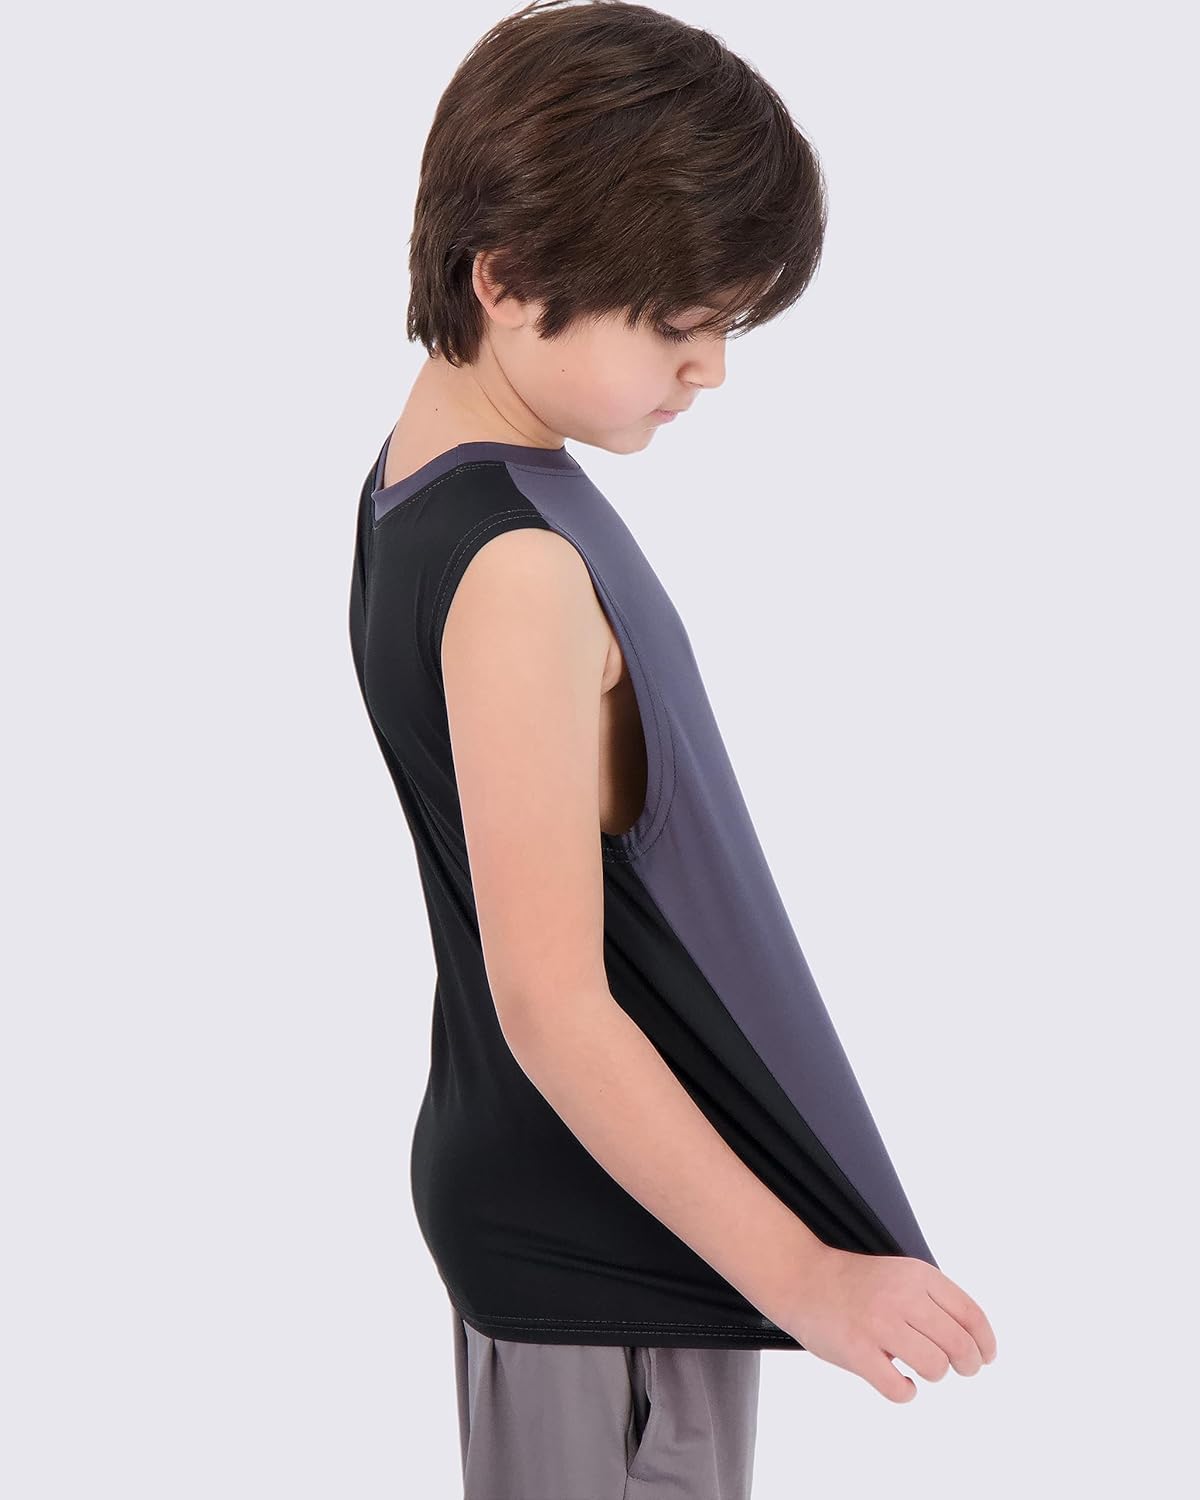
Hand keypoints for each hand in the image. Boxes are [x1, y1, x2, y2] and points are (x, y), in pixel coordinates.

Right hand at [779, 1245, 997, 1402]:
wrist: (802, 1278)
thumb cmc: (857, 1284)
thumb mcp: (901, 1275)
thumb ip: (934, 1300)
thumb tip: (975, 1343)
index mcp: (917, 1275)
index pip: (970, 1315)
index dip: (985, 1343)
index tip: (986, 1357)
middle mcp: (902, 1296)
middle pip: (959, 1345)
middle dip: (967, 1365)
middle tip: (960, 1370)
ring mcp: (878, 1324)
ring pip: (935, 1367)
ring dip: (934, 1374)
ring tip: (919, 1368)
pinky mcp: (857, 1351)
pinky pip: (899, 1388)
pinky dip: (905, 1391)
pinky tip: (898, 1381)